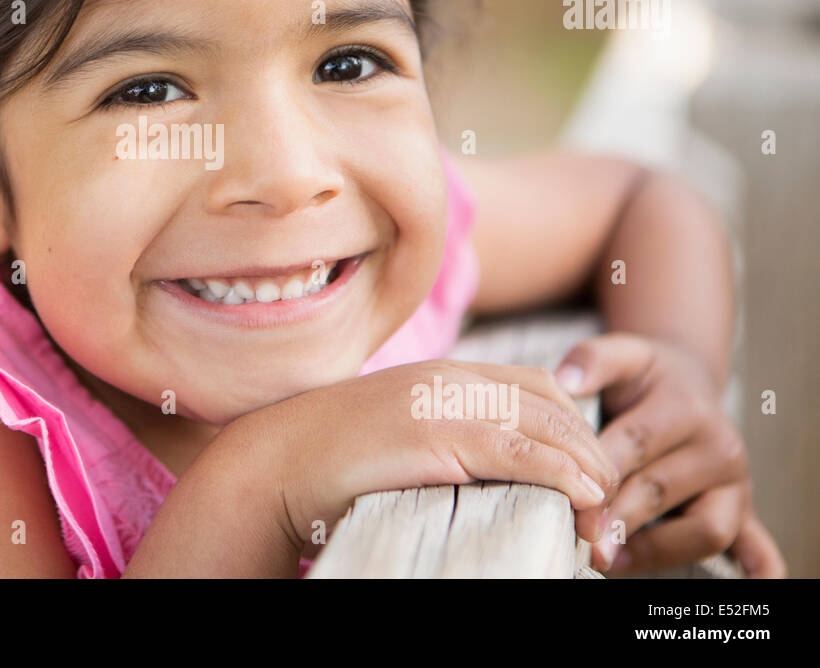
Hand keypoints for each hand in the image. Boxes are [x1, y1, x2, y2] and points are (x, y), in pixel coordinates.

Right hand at [250, 359, 618, 550]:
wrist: (277, 463)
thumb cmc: (331, 459)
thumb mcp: (402, 435)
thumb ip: (448, 439)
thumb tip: (492, 477)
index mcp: (443, 374)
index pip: (539, 388)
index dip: (578, 428)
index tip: (593, 473)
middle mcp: (451, 378)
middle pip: (555, 405)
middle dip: (595, 452)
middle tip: (613, 502)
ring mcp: (445, 402)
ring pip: (549, 428)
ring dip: (589, 472)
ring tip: (605, 515)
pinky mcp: (438, 435)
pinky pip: (521, 454)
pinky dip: (564, 476)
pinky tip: (584, 499)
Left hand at [554, 333, 785, 576]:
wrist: (686, 382)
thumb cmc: (642, 377)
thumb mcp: (622, 354)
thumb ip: (592, 360)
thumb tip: (566, 381)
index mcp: (685, 407)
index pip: (636, 445)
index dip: (600, 470)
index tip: (567, 490)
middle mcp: (719, 446)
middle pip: (661, 491)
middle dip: (617, 516)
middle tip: (581, 534)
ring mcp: (735, 483)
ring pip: (704, 529)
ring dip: (655, 549)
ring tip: (608, 556)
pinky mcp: (743, 510)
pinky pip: (752, 543)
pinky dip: (754, 566)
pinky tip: (750, 583)